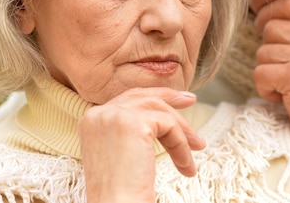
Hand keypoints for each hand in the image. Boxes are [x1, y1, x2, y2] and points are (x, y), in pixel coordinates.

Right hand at [78, 87, 204, 202]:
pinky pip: (169, 125)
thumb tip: (160, 117)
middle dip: (171, 97)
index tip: (178, 100)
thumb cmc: (119, 192)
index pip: (128, 99)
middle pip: (143, 98)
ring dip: (182, 132)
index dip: (153, 98)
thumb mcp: (119, 153)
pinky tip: (185, 165)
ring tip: (197, 148)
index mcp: (91, 121)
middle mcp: (99, 114)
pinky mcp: (134, 124)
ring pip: (160, 111)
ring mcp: (115, 116)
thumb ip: (130, 132)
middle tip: (192, 100)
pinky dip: (181, 144)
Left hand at [252, 0, 289, 152]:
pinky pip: (260, 72)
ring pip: (263, 51)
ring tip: (289, 83)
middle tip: (286, 67)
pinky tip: (283, 96)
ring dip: (269, 70)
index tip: (264, 26)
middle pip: (272, 27)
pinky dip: (265, 88)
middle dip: (270, 49)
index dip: (271, 11)